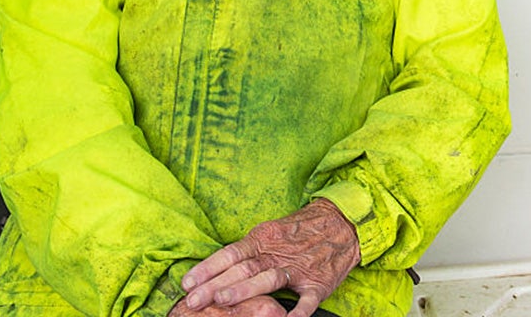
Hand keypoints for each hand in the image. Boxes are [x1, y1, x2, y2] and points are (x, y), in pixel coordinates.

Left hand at [180, 199, 360, 316]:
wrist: (343, 222)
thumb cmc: (301, 230)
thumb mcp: (271, 232)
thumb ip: (247, 250)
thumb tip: (215, 269)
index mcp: (264, 239)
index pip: (231, 253)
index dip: (208, 268)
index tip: (187, 283)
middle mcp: (279, 253)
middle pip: (244, 268)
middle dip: (216, 285)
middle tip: (194, 300)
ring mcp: (300, 269)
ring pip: (270, 279)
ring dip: (246, 290)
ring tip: (223, 302)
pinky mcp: (319, 283)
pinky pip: (306, 301)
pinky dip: (296, 313)